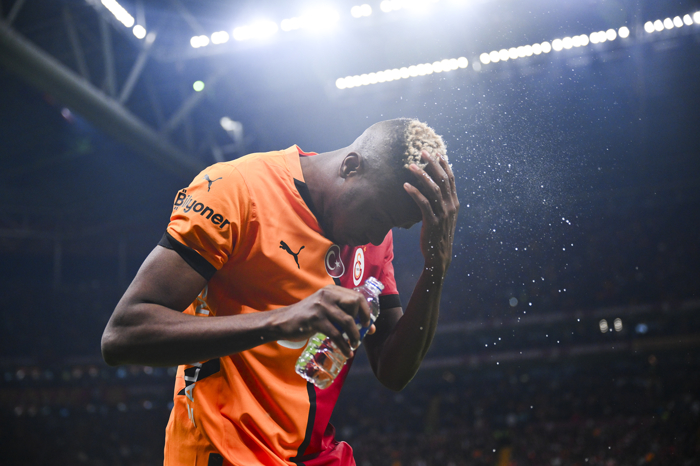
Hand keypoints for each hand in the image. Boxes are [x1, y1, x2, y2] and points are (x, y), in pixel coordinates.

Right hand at [272, 285, 374, 356]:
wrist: (283, 321)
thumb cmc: (307, 317)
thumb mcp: (324, 308)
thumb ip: (341, 312)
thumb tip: (367, 326)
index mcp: (332, 290)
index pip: (356, 296)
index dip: (366, 310)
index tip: (368, 324)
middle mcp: (328, 295)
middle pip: (355, 303)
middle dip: (363, 318)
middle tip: (363, 332)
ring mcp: (321, 306)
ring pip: (347, 321)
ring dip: (355, 335)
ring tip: (354, 345)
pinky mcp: (315, 320)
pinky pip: (336, 334)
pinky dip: (344, 345)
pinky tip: (346, 352)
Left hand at [403, 150, 459, 273]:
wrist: (439, 255)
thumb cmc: (438, 234)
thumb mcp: (443, 216)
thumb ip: (440, 202)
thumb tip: (431, 188)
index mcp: (454, 203)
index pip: (451, 179)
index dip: (444, 165)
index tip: (437, 153)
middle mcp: (451, 206)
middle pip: (443, 179)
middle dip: (432, 164)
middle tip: (422, 152)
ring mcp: (443, 214)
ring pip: (433, 189)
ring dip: (422, 176)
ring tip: (410, 166)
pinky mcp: (432, 222)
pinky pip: (423, 204)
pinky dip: (415, 193)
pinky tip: (406, 186)